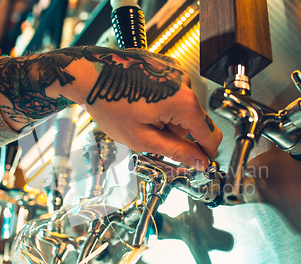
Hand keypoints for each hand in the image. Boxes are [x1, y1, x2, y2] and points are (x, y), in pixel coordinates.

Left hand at [0, 46, 221, 170]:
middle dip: (177, 132)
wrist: (89, 74)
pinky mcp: (166, 65)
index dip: (206, 152)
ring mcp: (175, 71)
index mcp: (183, 102)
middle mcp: (185, 82)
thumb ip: (176, 151)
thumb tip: (199, 160)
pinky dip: (161, 102)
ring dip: (167, 117)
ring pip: (183, 107)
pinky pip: (173, 92)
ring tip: (140, 114)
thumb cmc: (109, 104)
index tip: (200, 161)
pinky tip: (141, 101)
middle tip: (149, 133)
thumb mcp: (142, 138)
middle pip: (195, 121)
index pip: (210, 135)